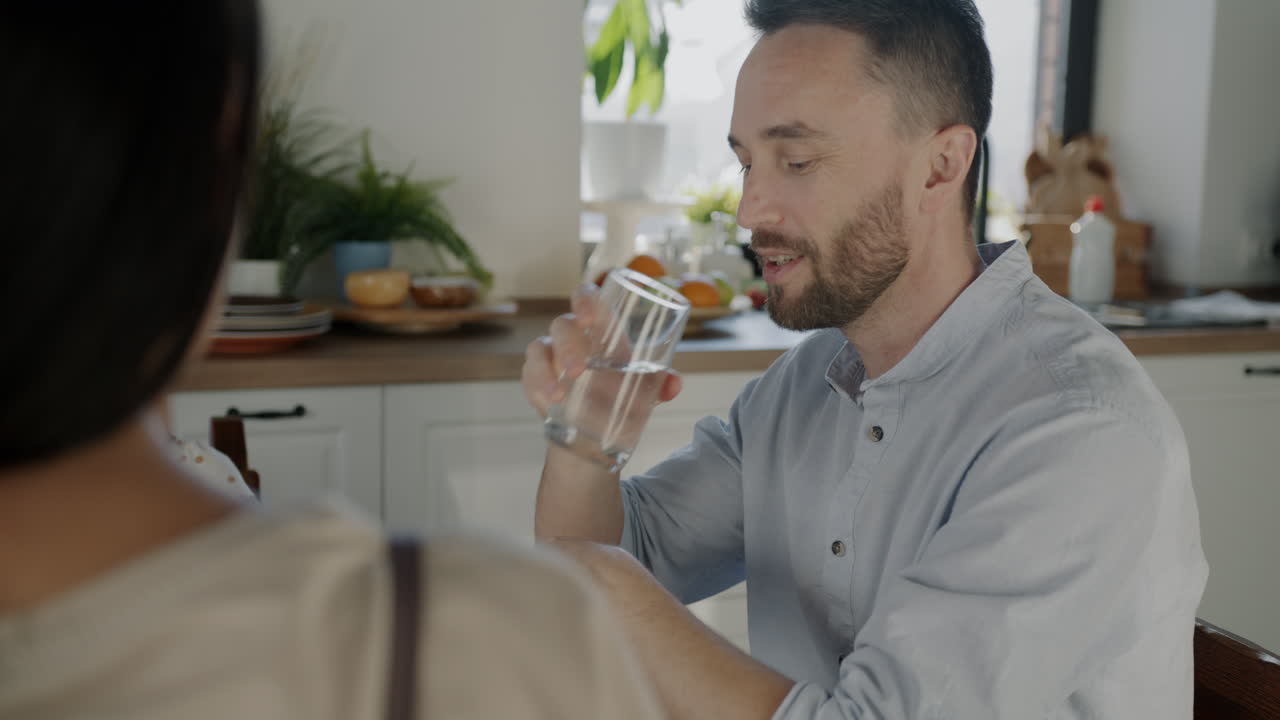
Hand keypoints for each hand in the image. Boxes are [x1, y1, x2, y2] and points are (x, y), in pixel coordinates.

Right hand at [522, 284, 682, 416]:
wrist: (597, 428)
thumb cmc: (620, 392)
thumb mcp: (642, 388)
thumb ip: (660, 384)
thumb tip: (674, 384)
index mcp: (599, 328)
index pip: (587, 297)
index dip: (584, 300)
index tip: (587, 317)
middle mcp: (572, 336)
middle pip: (562, 325)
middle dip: (568, 345)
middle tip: (578, 370)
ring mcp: (550, 357)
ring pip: (539, 350)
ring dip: (546, 371)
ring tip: (559, 395)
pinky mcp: (536, 380)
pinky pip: (529, 377)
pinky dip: (537, 388)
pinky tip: (548, 403)